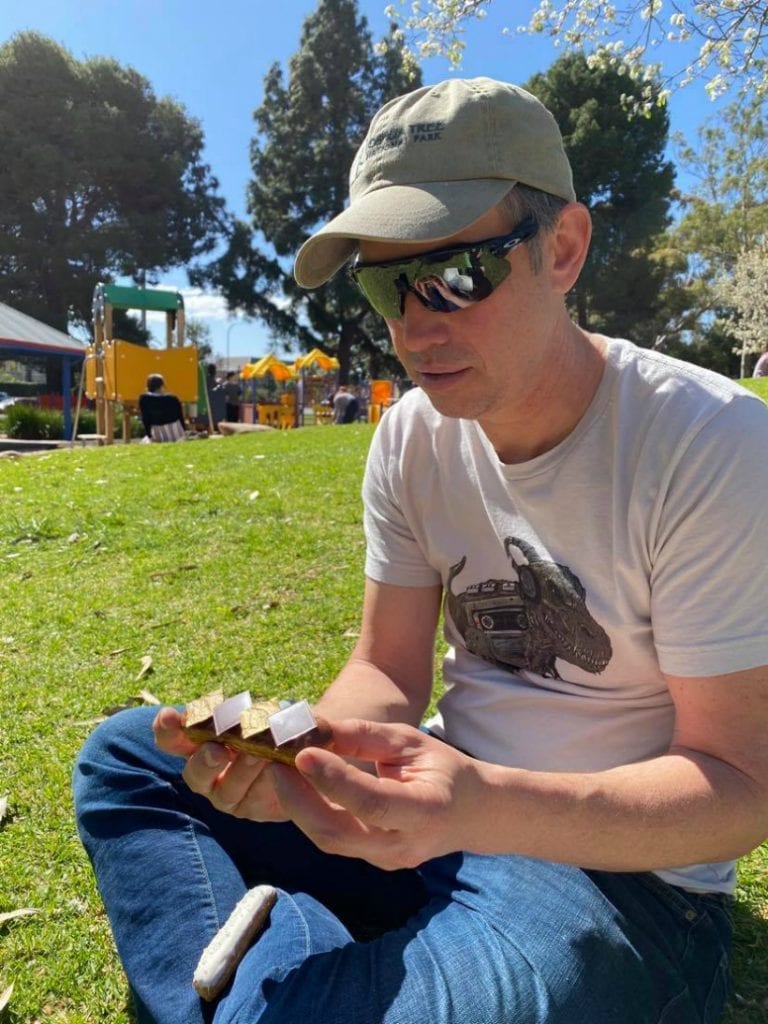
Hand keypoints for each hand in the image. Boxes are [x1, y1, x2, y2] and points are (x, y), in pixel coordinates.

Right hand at [152, 707, 288, 821]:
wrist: (295, 754)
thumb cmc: (267, 723)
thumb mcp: (254, 711)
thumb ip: (237, 710)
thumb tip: (233, 706)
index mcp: (196, 743)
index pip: (170, 739)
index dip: (166, 729)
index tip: (169, 716)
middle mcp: (204, 772)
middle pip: (194, 773)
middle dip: (204, 761)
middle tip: (218, 750)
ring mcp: (225, 794)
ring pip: (227, 790)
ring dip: (242, 770)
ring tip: (258, 754)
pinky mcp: (249, 808)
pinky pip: (254, 799)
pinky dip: (266, 783)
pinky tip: (277, 769)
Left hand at [271, 719, 484, 869]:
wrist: (471, 813)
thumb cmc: (442, 768)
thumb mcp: (410, 741)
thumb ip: (365, 736)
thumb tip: (317, 729)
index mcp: (424, 811)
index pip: (372, 804)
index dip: (334, 781)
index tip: (301, 753)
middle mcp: (403, 846)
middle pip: (338, 834)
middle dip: (298, 800)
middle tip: (274, 762)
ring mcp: (386, 860)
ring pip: (329, 840)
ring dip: (297, 806)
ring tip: (278, 770)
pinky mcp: (371, 860)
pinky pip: (333, 839)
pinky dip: (309, 813)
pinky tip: (296, 787)